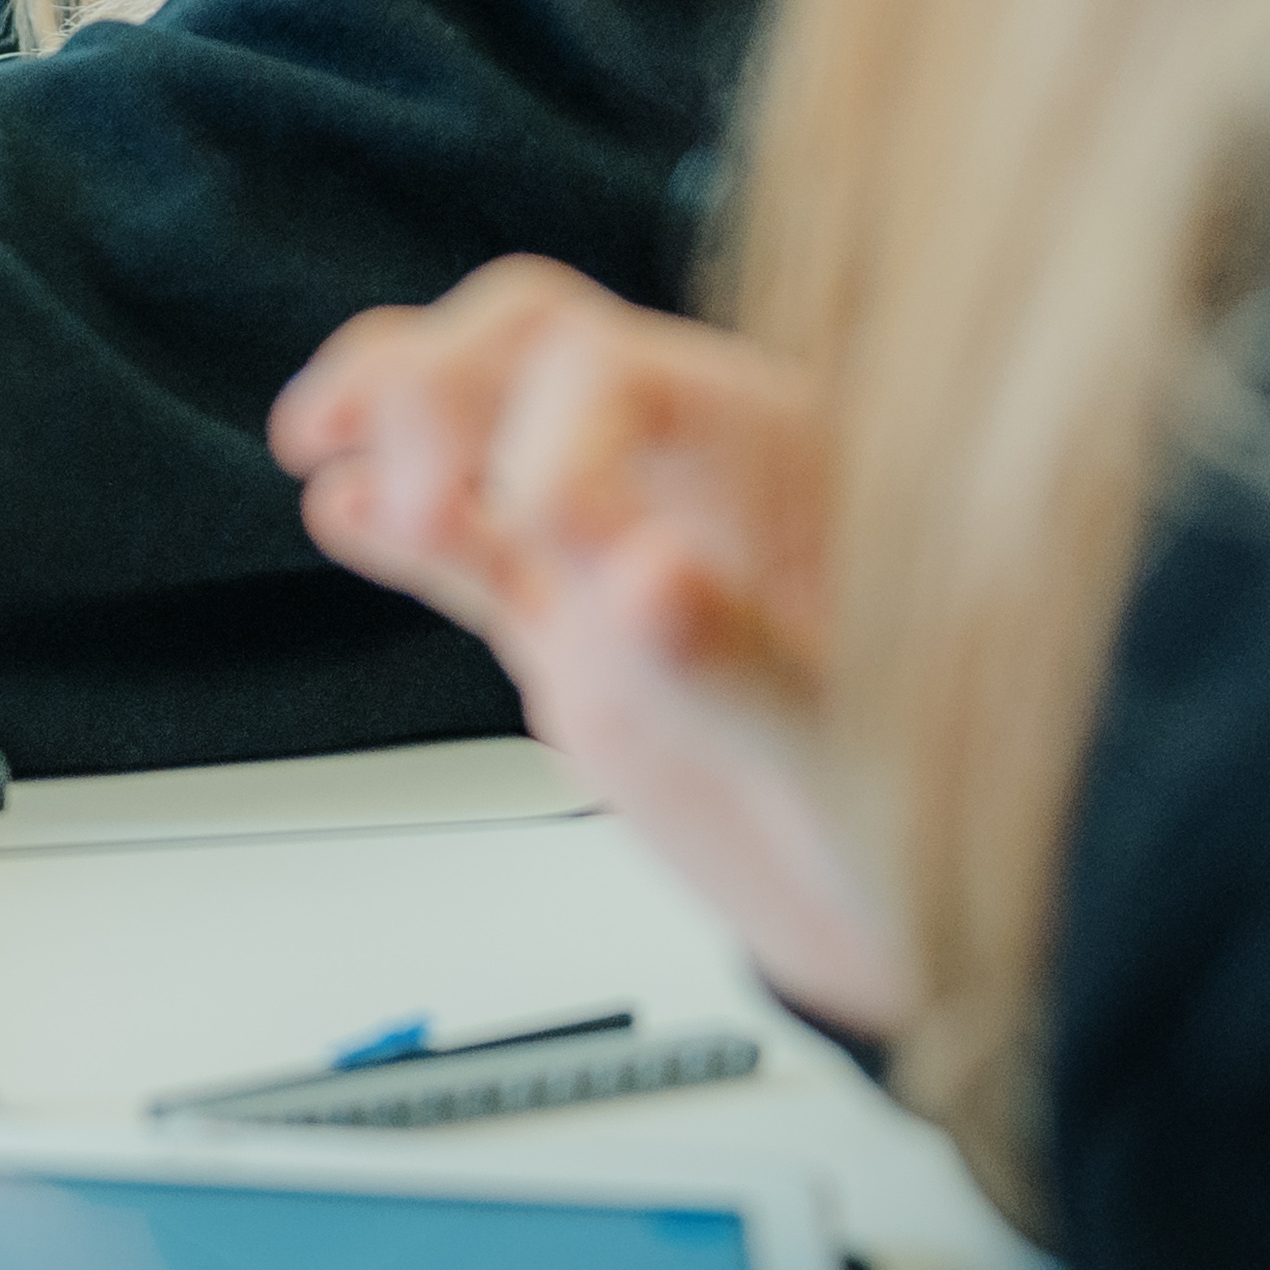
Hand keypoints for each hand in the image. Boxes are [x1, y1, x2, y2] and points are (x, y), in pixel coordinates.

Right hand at [270, 257, 905, 1032]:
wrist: (936, 925)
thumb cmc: (949, 822)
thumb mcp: (864, 756)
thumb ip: (745, 665)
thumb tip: (637, 577)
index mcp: (790, 465)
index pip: (627, 371)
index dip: (556, 435)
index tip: (549, 542)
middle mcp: (696, 482)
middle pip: (537, 343)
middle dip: (436, 381)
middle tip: (388, 476)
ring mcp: (624, 549)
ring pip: (483, 413)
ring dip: (392, 409)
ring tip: (321, 444)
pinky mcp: (573, 627)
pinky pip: (467, 540)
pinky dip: (392, 518)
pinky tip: (341, 513)